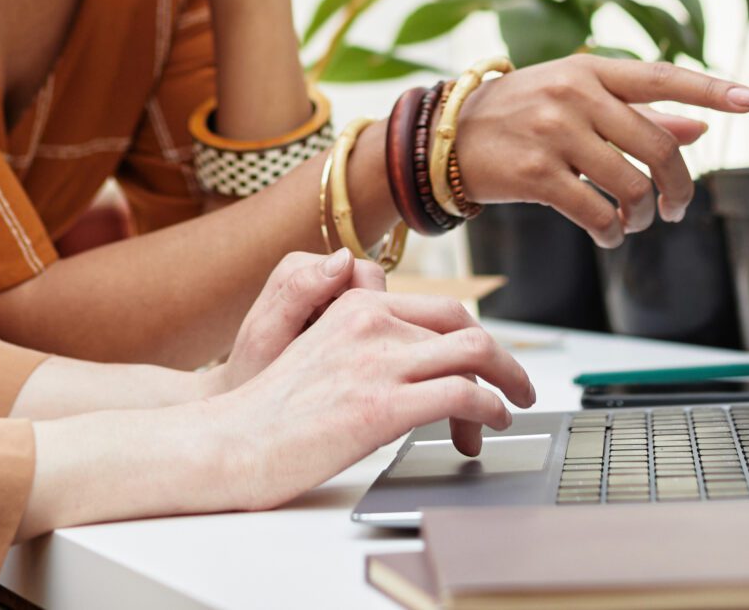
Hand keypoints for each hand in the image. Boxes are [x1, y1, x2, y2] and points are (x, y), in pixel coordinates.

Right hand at [197, 287, 536, 508]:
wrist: (232, 441)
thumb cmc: (270, 409)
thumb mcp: (316, 349)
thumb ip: (361, 336)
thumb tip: (399, 343)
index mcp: (354, 306)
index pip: (438, 310)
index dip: (470, 338)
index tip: (482, 364)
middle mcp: (370, 323)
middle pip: (465, 326)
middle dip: (500, 357)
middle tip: (515, 384)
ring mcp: (378, 362)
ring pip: (474, 353)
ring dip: (505, 381)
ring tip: (510, 408)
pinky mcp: (383, 406)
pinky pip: (462, 393)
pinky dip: (490, 407)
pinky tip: (489, 425)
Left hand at [204, 247, 387, 396]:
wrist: (246, 403)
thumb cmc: (251, 369)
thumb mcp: (269, 333)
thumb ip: (301, 291)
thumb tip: (345, 257)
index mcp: (298, 267)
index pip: (364, 272)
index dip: (371, 308)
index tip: (355, 345)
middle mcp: (315, 271)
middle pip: (374, 287)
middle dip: (371, 320)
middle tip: (347, 356)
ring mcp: (328, 292)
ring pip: (377, 305)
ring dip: (369, 332)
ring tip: (342, 362)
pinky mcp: (337, 311)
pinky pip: (370, 320)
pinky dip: (365, 341)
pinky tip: (344, 362)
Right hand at [454, 56, 748, 248]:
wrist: (444, 138)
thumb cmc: (520, 116)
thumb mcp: (575, 99)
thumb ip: (638, 114)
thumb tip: (700, 129)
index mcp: (590, 71)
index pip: (662, 76)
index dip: (710, 89)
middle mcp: (574, 94)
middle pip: (658, 145)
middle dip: (678, 186)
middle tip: (676, 209)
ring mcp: (553, 132)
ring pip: (631, 185)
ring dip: (642, 216)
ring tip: (635, 224)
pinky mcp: (534, 173)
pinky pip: (596, 212)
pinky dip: (612, 232)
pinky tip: (609, 234)